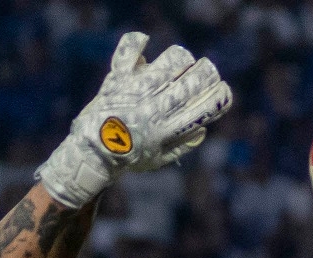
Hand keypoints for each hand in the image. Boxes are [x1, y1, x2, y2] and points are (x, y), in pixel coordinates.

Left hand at [36, 33, 232, 206]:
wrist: (92, 153)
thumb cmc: (129, 157)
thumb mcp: (159, 160)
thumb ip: (183, 144)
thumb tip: (204, 126)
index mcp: (169, 128)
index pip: (208, 105)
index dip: (221, 95)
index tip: (220, 91)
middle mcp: (157, 106)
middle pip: (197, 78)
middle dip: (207, 73)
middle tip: (201, 74)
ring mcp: (138, 89)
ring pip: (174, 59)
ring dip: (180, 59)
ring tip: (176, 65)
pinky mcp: (119, 78)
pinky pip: (129, 49)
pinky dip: (137, 42)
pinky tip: (144, 44)